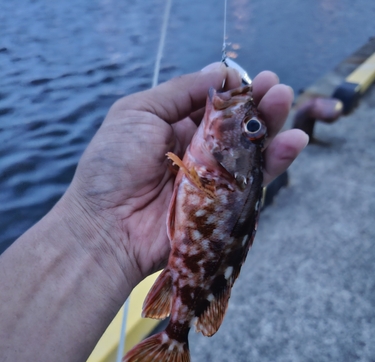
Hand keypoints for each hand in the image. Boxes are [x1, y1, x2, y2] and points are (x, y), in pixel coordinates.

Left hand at [61, 63, 307, 289]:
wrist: (106, 225)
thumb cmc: (112, 166)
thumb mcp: (137, 112)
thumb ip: (179, 92)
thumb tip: (219, 72)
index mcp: (176, 127)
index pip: (215, 105)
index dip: (235, 90)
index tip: (249, 78)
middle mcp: (199, 152)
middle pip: (238, 126)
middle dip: (259, 104)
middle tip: (276, 87)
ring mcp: (213, 179)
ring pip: (251, 151)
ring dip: (271, 126)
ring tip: (284, 101)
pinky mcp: (224, 206)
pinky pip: (255, 183)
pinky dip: (276, 162)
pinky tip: (293, 141)